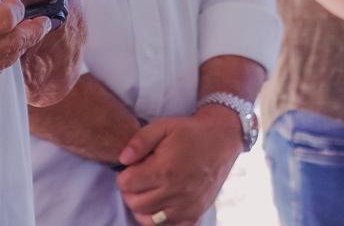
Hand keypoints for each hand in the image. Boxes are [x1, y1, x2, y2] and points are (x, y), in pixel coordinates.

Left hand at [115, 107, 244, 225]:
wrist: (221, 140)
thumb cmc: (189, 132)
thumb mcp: (162, 126)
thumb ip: (139, 141)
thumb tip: (122, 159)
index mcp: (165, 170)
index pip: (127, 184)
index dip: (124, 175)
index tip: (130, 168)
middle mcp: (176, 192)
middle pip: (136, 204)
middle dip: (130, 192)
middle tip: (137, 179)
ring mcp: (187, 207)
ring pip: (149, 220)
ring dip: (142, 207)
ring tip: (147, 190)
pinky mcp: (196, 214)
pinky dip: (160, 219)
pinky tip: (161, 202)